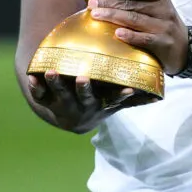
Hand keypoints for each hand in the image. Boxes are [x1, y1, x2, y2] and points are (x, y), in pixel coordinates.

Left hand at [26, 72, 155, 132]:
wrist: (72, 119)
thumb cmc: (98, 103)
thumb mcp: (114, 104)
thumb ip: (133, 99)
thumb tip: (158, 96)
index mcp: (102, 105)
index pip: (114, 100)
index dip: (120, 95)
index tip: (127, 87)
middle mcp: (84, 106)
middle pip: (84, 97)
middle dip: (84, 88)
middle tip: (83, 77)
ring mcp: (65, 105)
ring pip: (61, 95)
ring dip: (57, 84)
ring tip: (52, 71)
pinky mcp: (49, 102)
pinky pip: (41, 96)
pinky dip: (36, 87)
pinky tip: (33, 76)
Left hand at [88, 0, 188, 73]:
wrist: (185, 50)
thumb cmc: (163, 27)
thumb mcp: (157, 11)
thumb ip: (138, 5)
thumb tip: (106, 0)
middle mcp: (164, 10)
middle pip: (134, 5)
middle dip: (111, 3)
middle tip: (93, 4)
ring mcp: (164, 27)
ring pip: (136, 19)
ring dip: (114, 16)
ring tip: (97, 15)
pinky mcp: (163, 43)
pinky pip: (145, 38)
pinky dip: (131, 35)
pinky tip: (117, 34)